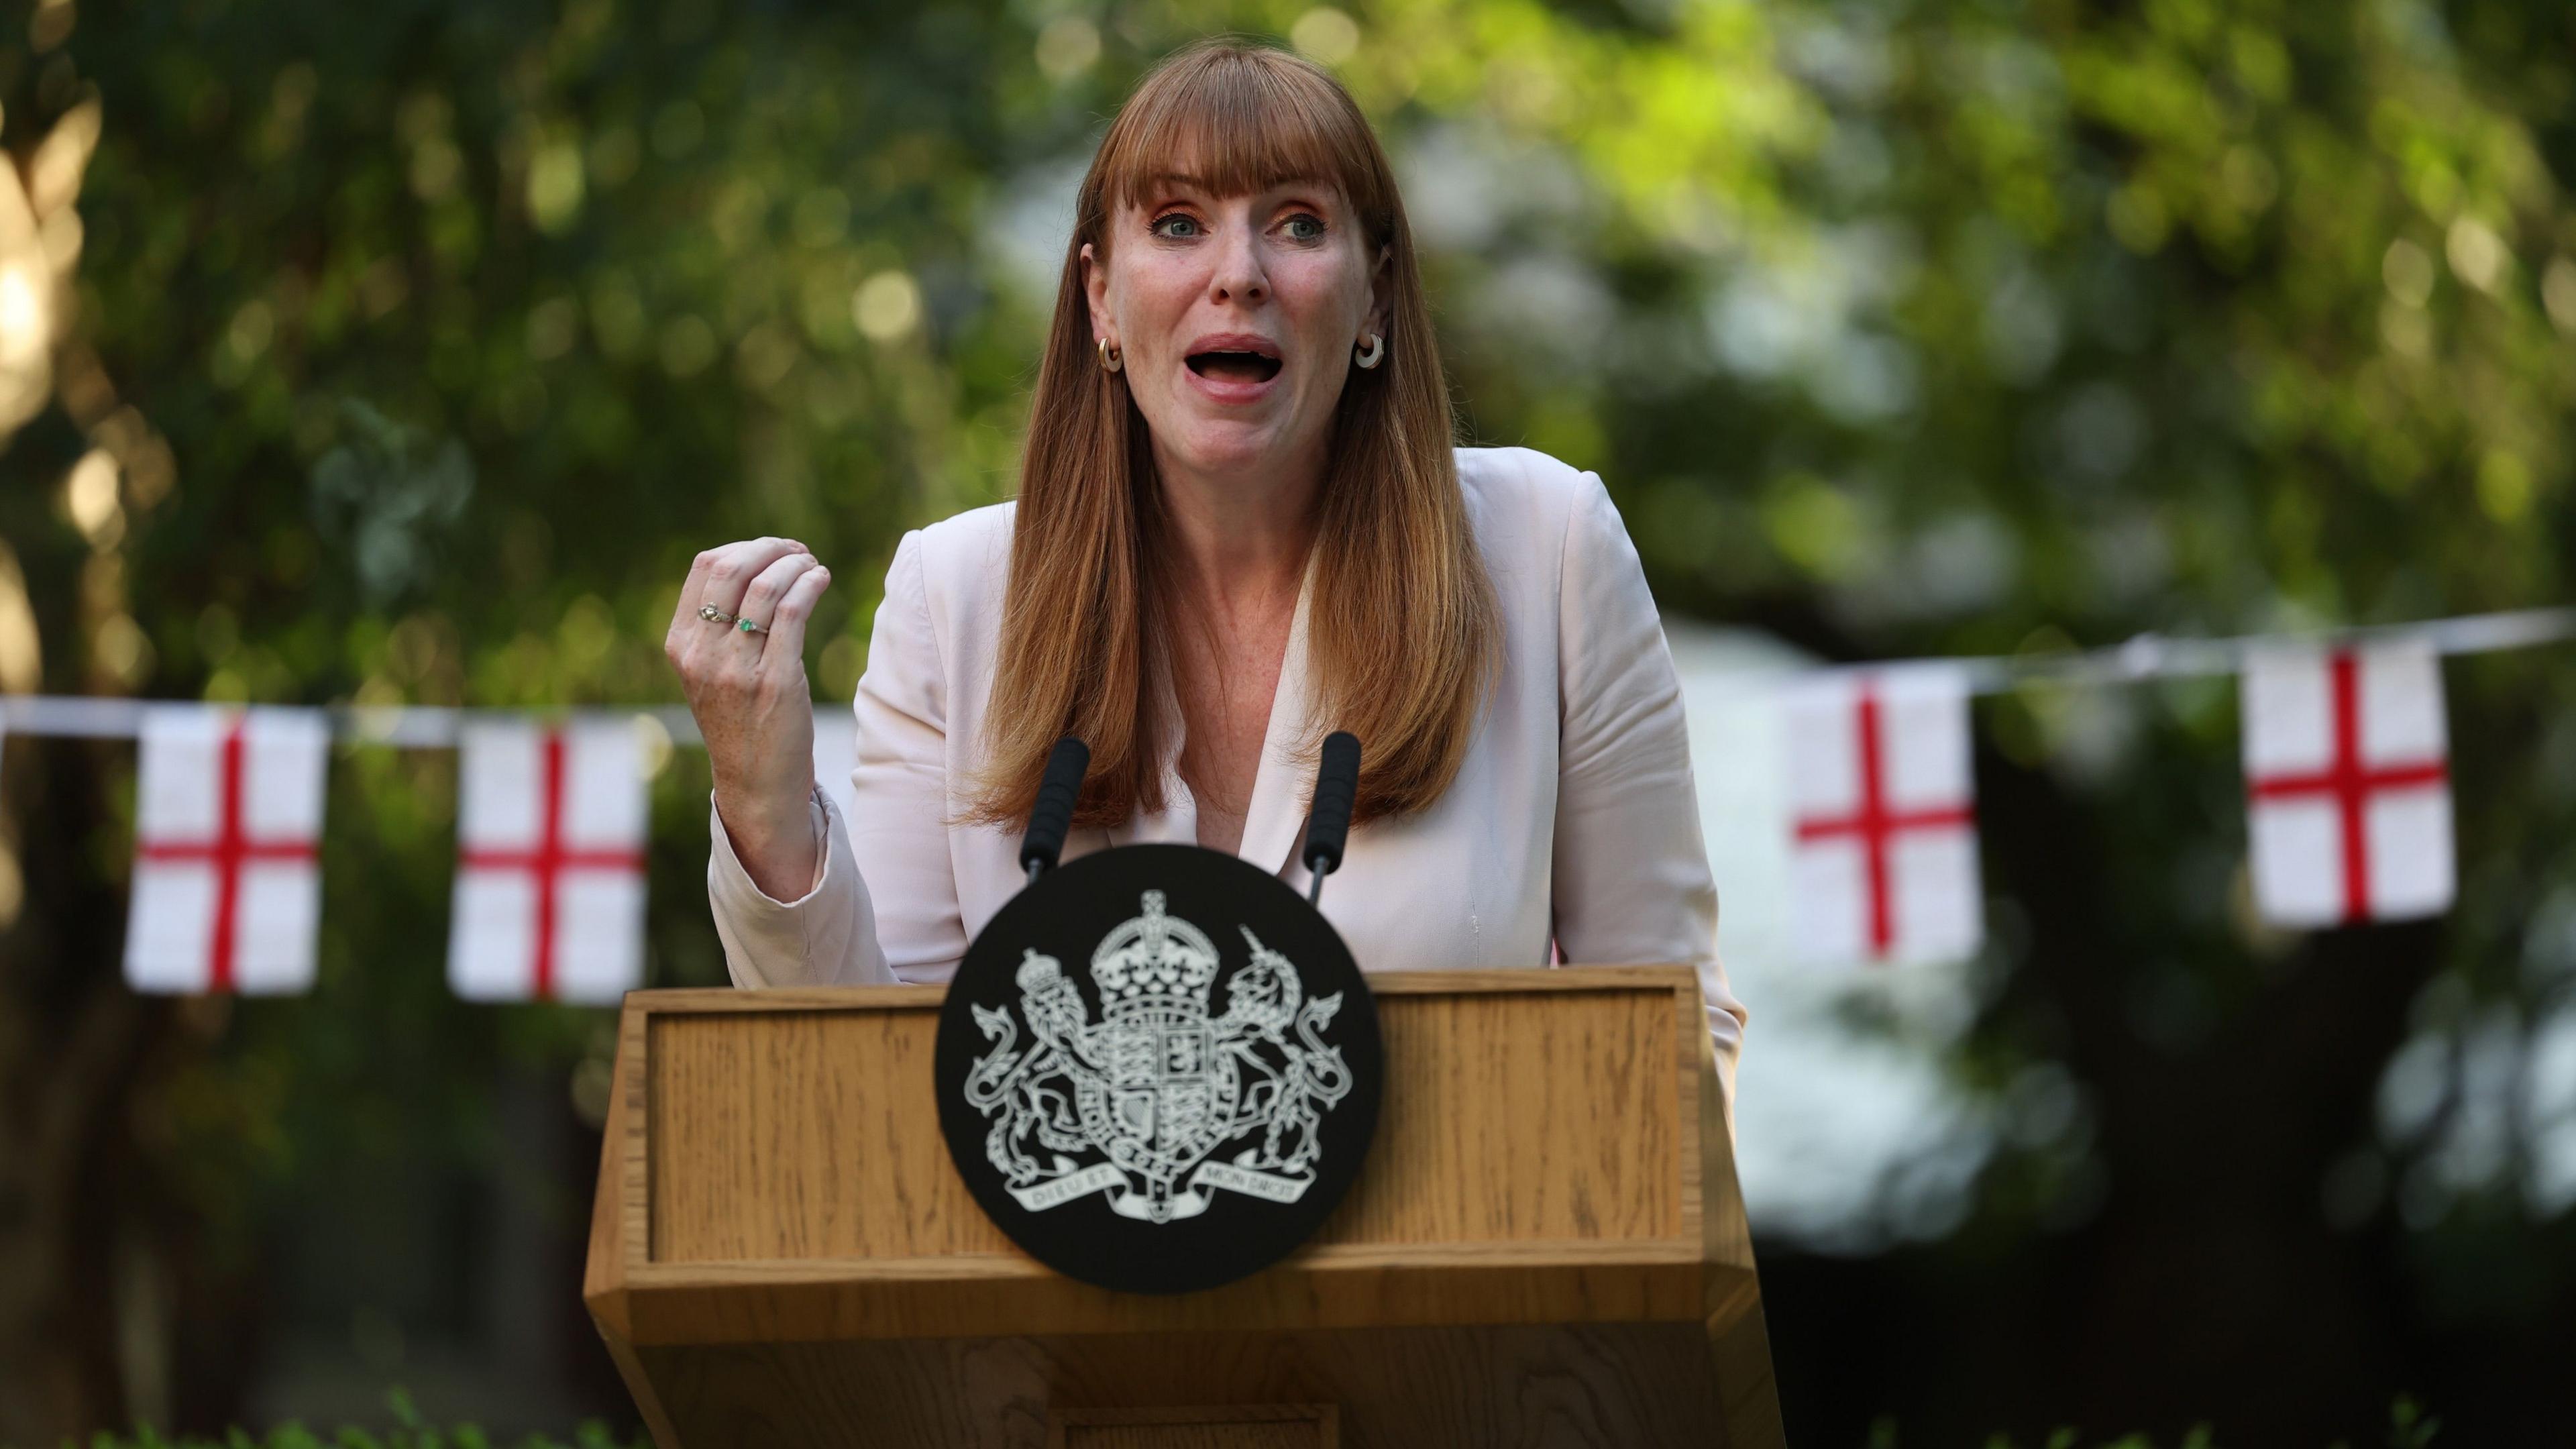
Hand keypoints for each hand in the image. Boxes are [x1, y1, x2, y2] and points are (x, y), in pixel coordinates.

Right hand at [664, 537, 832, 900]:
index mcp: (681, 645)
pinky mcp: (777, 682)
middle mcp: (703, 654)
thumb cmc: (741, 722)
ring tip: (814, 567)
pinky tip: (822, 580)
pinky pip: (793, 612)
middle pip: (732, 568)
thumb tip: (754, 566)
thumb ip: (717, 626)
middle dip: (771, 549)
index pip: (705, 567)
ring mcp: (737, 669)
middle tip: (798, 552)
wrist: (756, 784)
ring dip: (797, 565)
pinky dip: (811, 584)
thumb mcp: (711, 672)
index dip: (744, 548)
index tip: (773, 552)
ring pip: (767, 587)